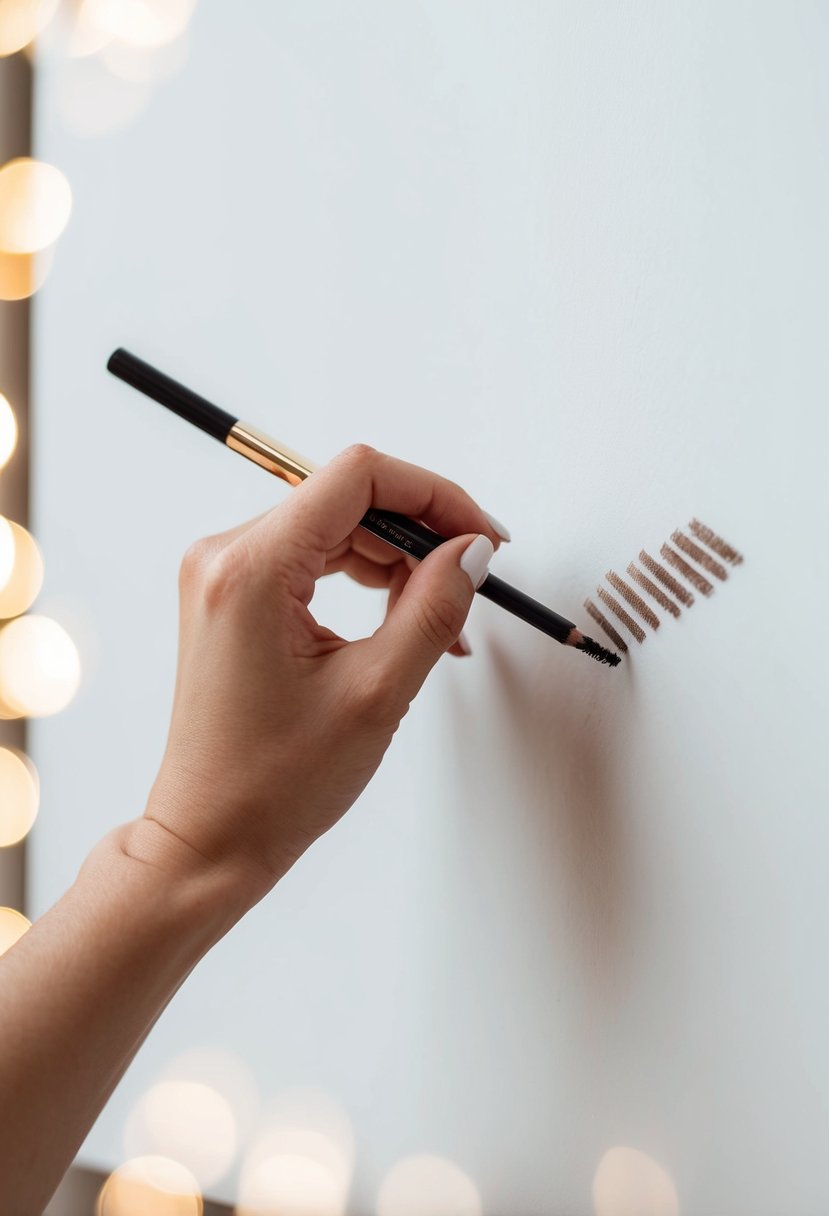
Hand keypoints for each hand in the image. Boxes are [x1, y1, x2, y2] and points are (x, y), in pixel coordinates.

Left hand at [139, 444, 503, 905]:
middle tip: (473, 582)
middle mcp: (226, 557)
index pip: (357, 477)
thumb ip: (432, 607)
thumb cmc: (273, 784)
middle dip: (420, 534)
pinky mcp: (234, 596)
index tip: (480, 535)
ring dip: (396, 562)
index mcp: (250, 570)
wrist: (211, 837)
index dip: (433, 495)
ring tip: (442, 622)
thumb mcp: (377, 692)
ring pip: (335, 527)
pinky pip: (313, 558)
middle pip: (348, 498)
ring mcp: (225, 575)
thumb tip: (472, 551)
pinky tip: (403, 620)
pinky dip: (364, 579)